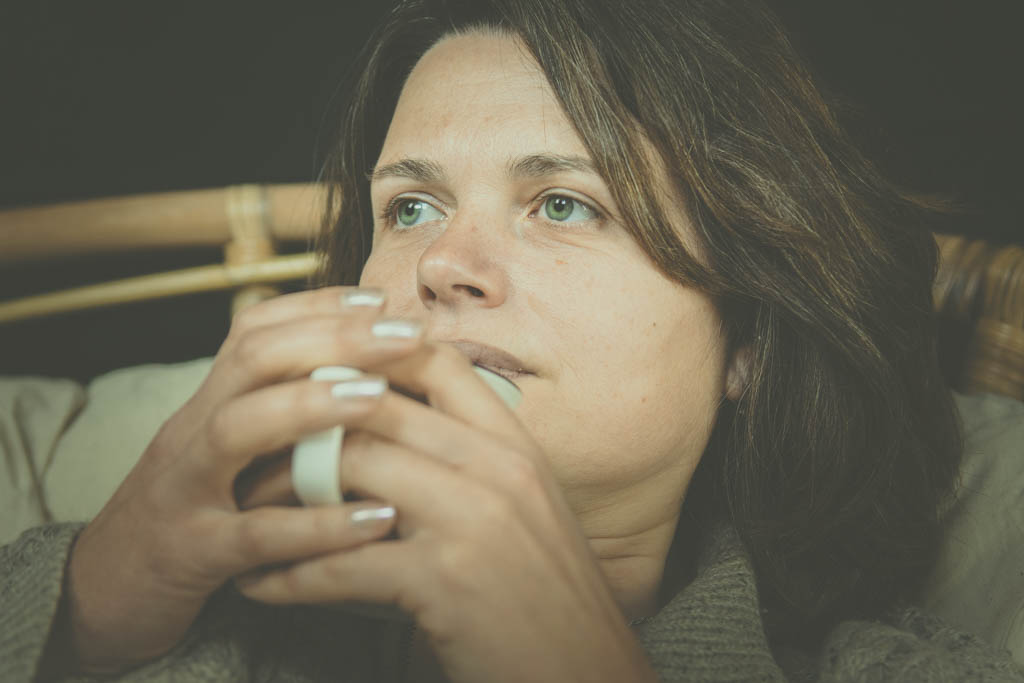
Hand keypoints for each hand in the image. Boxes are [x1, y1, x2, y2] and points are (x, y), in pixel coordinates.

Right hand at [57, 288, 417, 673]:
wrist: (100, 596)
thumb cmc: (188, 516)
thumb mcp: (223, 456)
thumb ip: (276, 418)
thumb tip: (360, 381)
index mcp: (208, 405)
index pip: (254, 331)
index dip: (318, 307)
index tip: (382, 301)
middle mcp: (192, 433)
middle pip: (253, 360)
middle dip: (334, 338)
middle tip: (406, 334)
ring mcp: (187, 491)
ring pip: (238, 429)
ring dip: (311, 406)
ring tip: (379, 398)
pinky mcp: (193, 555)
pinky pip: (255, 535)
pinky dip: (317, 525)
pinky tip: (378, 519)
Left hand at [235, 342, 658, 682]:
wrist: (588, 672)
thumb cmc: (548, 594)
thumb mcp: (526, 509)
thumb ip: (473, 462)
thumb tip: (400, 431)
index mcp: (514, 446)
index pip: (437, 363)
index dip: (369, 356)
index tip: (315, 377)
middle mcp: (498, 468)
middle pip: (377, 409)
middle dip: (304, 423)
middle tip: (256, 444)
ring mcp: (473, 520)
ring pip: (350, 470)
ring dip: (283, 493)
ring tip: (248, 512)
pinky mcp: (445, 581)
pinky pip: (342, 562)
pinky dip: (289, 574)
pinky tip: (261, 583)